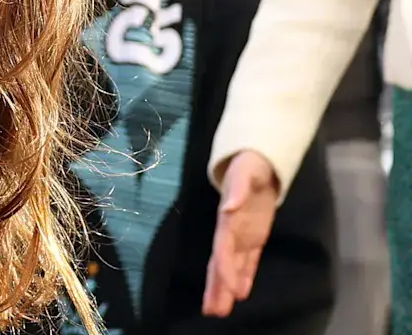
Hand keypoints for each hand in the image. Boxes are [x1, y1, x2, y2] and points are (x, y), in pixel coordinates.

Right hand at [202, 150, 280, 316]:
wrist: (257, 161)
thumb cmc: (249, 164)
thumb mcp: (246, 170)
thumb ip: (239, 188)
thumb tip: (230, 207)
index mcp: (228, 217)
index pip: (224, 246)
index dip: (225, 266)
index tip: (228, 286)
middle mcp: (231, 230)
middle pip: (222, 262)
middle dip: (218, 286)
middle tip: (214, 310)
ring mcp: (242, 235)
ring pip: (232, 266)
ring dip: (225, 287)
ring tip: (219, 310)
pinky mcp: (254, 237)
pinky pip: (248, 261)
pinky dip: (244, 276)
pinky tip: (240, 294)